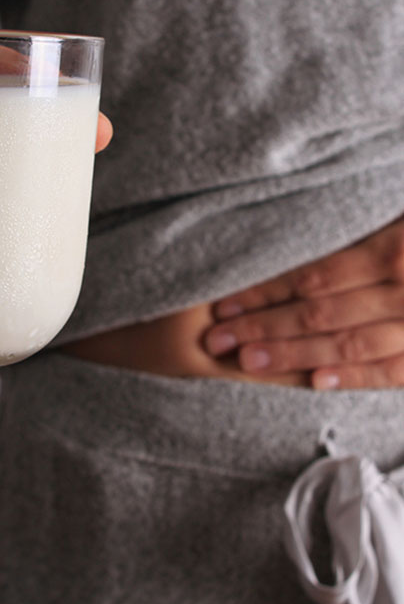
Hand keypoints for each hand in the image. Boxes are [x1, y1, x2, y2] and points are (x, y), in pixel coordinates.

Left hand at [203, 217, 403, 389]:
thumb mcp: (397, 220)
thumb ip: (357, 228)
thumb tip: (291, 226)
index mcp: (394, 249)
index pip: (313, 275)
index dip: (264, 290)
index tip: (224, 304)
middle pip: (318, 312)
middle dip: (262, 326)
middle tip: (217, 338)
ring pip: (347, 344)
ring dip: (292, 354)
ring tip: (247, 360)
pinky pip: (392, 371)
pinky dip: (353, 377)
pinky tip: (314, 382)